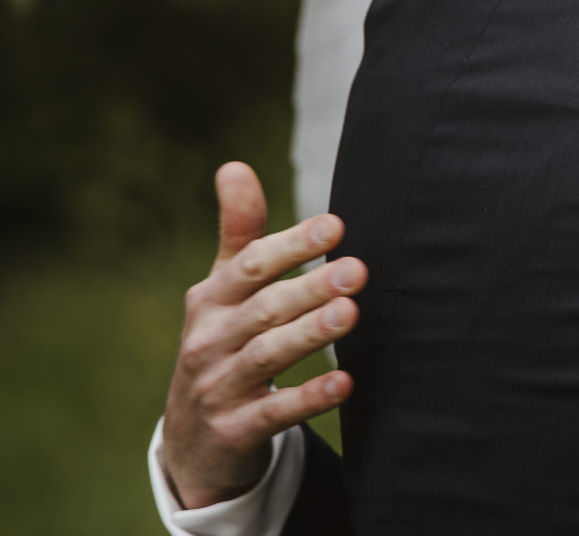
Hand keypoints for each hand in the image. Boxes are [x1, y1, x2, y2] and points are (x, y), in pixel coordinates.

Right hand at [160, 162, 366, 509]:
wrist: (193, 440)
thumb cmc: (222, 343)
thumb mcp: (222, 290)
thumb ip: (239, 232)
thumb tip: (234, 165)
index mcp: (211, 300)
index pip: (251, 266)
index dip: (291, 245)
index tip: (336, 225)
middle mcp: (210, 340)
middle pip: (264, 309)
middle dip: (310, 288)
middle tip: (358, 270)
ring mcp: (219, 387)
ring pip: (268, 356)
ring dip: (310, 334)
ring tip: (351, 313)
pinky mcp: (236, 430)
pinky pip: (275, 412)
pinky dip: (309, 397)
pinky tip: (345, 382)